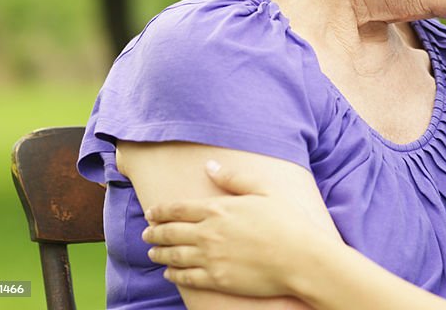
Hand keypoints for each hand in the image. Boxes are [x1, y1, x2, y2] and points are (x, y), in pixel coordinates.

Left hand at [142, 160, 339, 297]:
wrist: (299, 257)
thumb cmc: (287, 221)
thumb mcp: (263, 189)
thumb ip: (234, 178)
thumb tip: (210, 166)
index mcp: (218, 209)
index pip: (179, 209)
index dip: (161, 210)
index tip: (151, 212)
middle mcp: (208, 233)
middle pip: (171, 232)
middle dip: (154, 231)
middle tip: (146, 232)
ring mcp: (210, 258)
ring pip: (174, 255)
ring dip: (159, 252)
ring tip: (152, 252)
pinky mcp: (216, 279)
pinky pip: (186, 277)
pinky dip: (173, 274)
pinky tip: (169, 273)